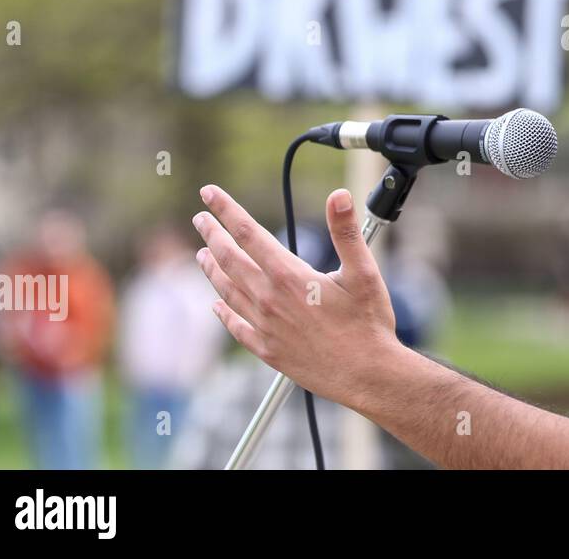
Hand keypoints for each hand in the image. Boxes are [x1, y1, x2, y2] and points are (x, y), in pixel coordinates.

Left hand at [191, 184, 402, 407]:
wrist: (366, 374)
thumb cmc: (369, 323)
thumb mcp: (364, 272)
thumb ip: (346, 233)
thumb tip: (340, 196)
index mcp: (289, 275)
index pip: (247, 232)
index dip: (226, 210)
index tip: (209, 193)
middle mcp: (269, 299)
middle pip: (229, 259)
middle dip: (212, 234)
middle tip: (199, 219)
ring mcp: (264, 326)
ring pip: (227, 290)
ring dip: (211, 269)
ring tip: (201, 255)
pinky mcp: (267, 350)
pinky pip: (235, 326)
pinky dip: (222, 312)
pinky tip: (217, 306)